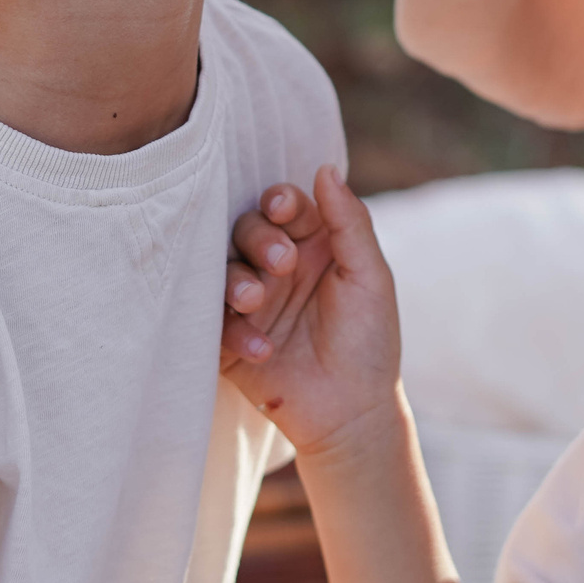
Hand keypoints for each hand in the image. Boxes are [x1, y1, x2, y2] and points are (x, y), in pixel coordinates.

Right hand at [220, 167, 401, 451]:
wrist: (353, 413)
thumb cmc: (370, 340)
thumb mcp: (370, 277)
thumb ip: (350, 222)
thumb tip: (325, 169)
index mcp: (312, 245)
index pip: (286, 206)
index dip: (280, 200)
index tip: (282, 209)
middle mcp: (277, 267)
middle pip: (247, 228)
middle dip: (258, 238)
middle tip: (281, 265)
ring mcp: (251, 302)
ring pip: (221, 269)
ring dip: (236, 279)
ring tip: (257, 300)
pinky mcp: (229, 339)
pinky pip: (213, 321)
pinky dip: (234, 331)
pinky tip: (264, 350)